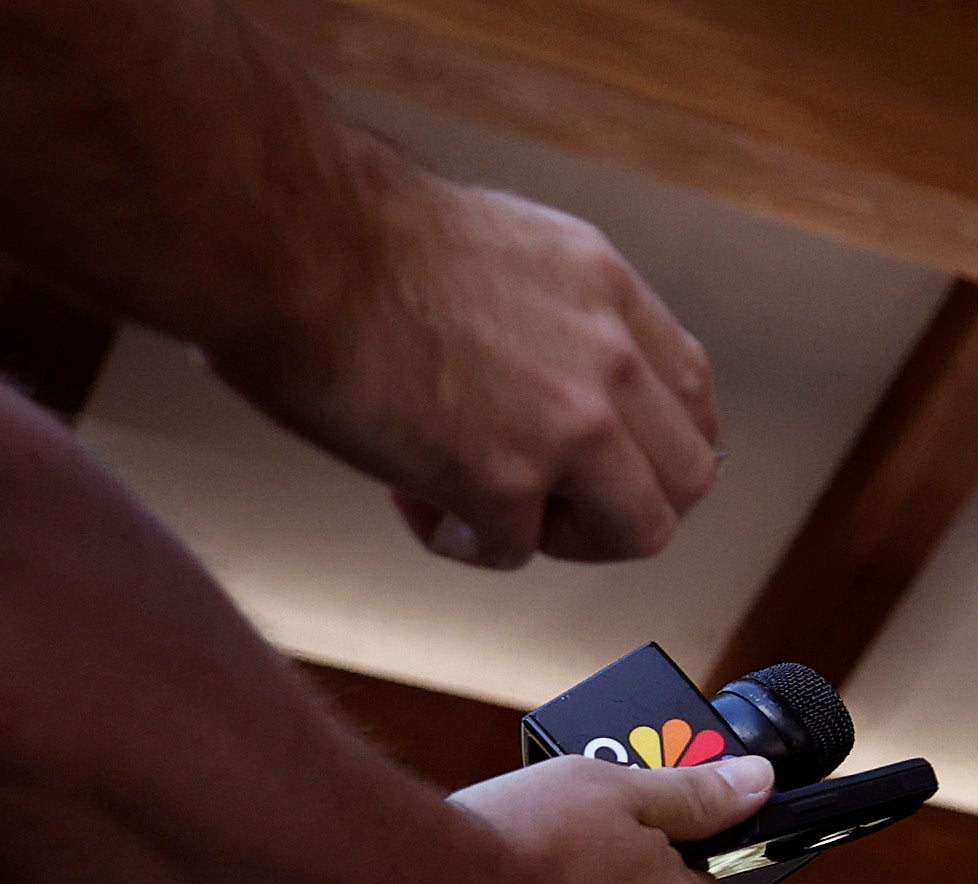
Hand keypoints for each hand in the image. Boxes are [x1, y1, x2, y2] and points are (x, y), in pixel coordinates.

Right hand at [217, 170, 718, 570]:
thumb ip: (555, 316)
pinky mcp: (503, 480)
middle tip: (543, 499)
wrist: (286, 238)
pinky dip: (457, 538)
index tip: (611, 466)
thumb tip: (553, 380)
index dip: (658, 448)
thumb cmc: (350, 237)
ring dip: (562, 536)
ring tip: (479, 503)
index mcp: (606, 289)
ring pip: (636, 531)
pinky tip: (408, 491)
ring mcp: (569, 423)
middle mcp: (609, 356)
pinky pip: (514, 552)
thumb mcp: (500, 247)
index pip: (691, 394)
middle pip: (687, 479)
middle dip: (620, 506)